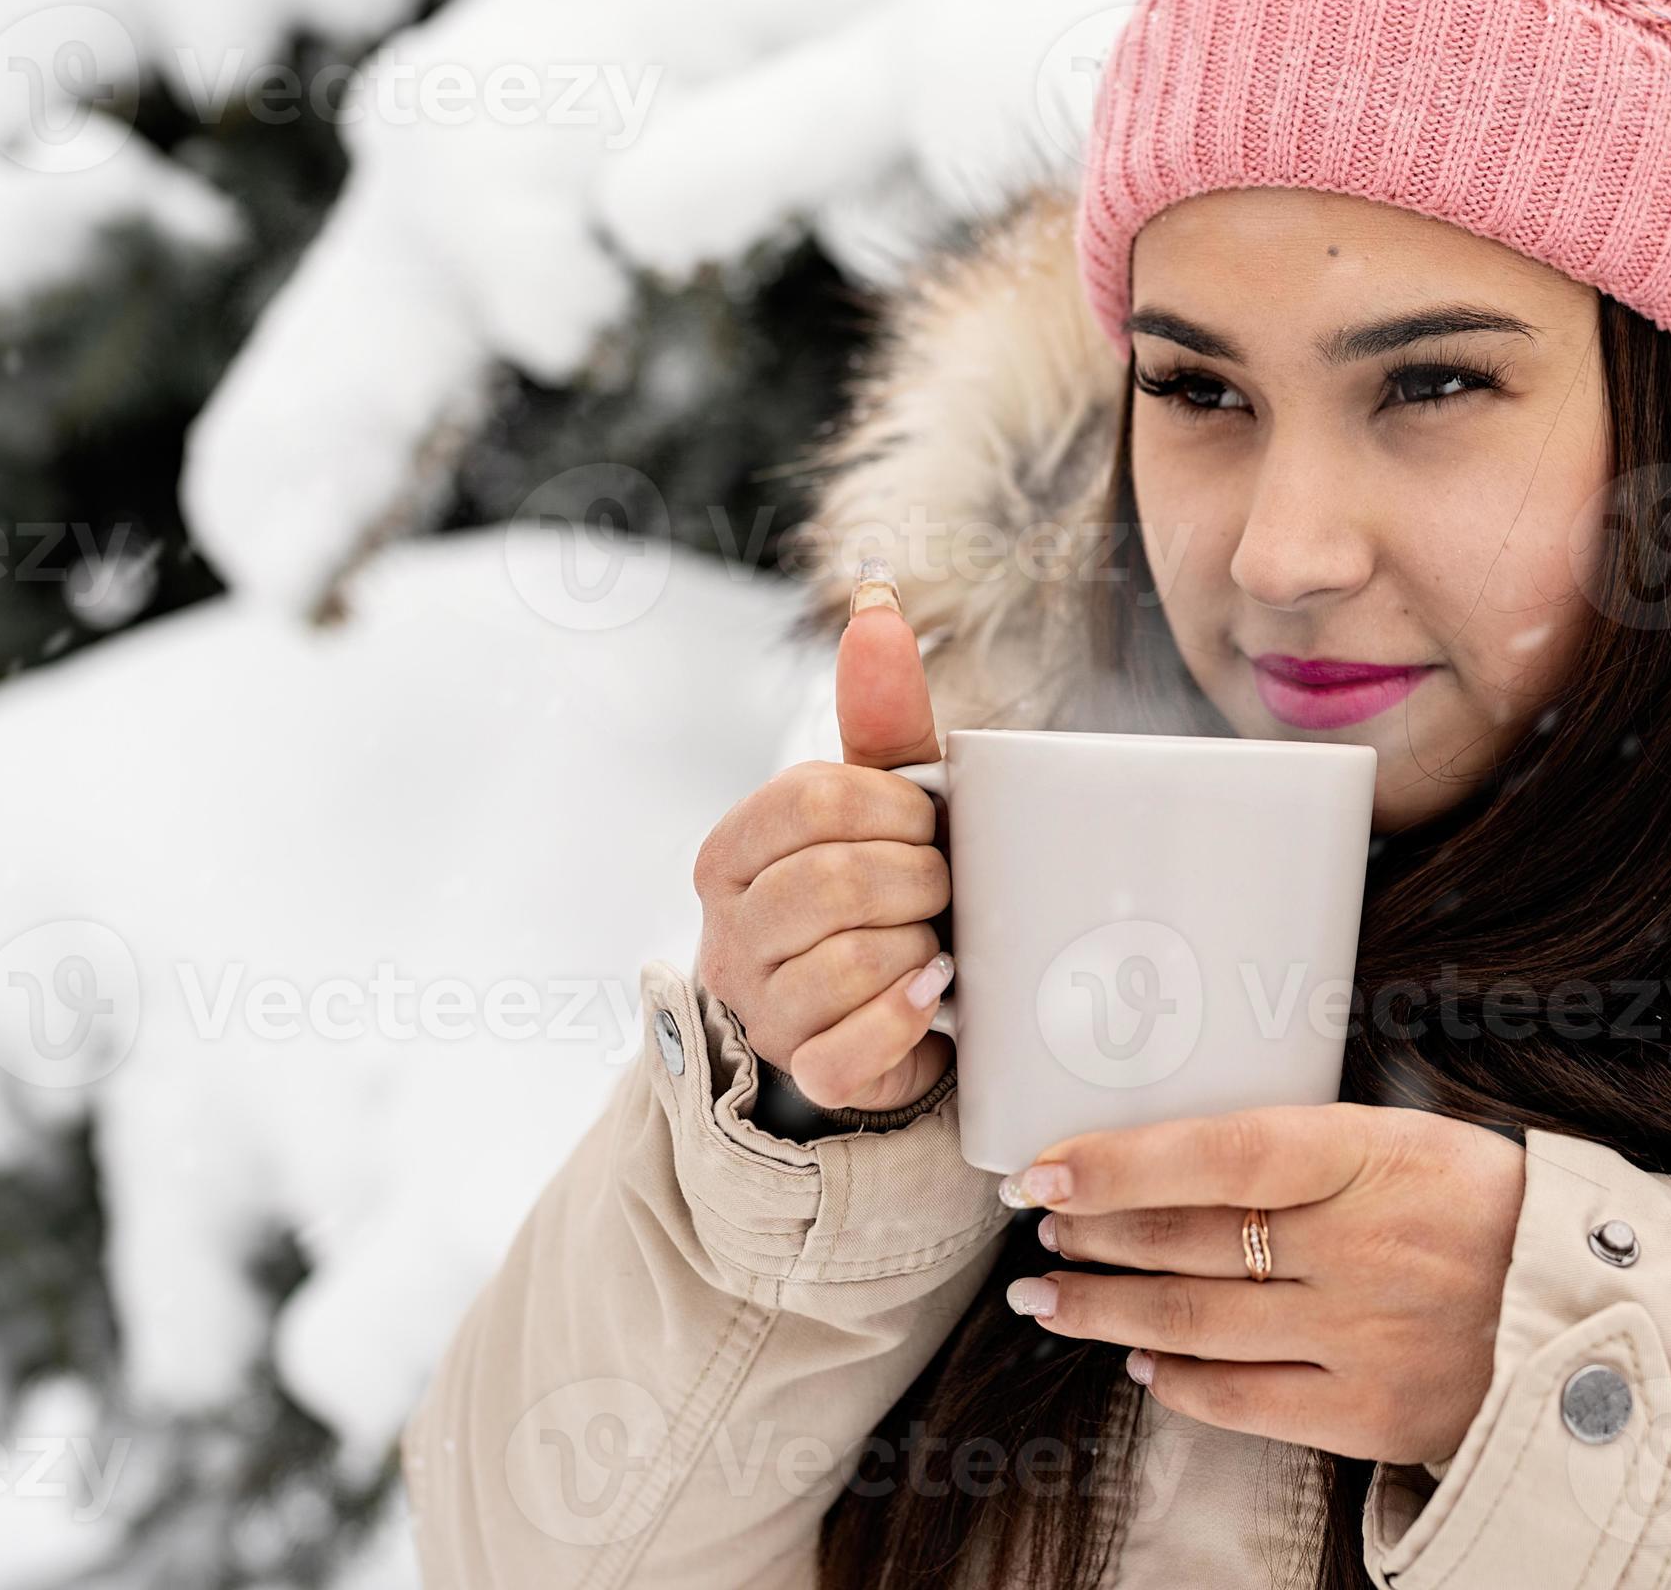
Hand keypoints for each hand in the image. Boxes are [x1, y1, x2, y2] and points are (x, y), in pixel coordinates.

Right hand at [691, 568, 953, 1112]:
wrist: (887, 1008)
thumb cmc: (886, 887)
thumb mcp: (883, 801)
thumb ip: (880, 710)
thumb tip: (877, 598)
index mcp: (733, 850)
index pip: (809, 801)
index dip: (893, 808)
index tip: (930, 822)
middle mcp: (728, 930)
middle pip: (829, 882)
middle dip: (916, 880)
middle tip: (942, 887)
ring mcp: (758, 1008)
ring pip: (844, 963)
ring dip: (918, 945)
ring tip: (934, 941)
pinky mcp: (802, 1072)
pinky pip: (852, 1048)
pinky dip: (907, 1015)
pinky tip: (933, 991)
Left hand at [998, 1104, 1526, 1465]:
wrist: (1583, 1310)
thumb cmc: (1479, 1207)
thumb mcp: (1405, 1139)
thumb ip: (1301, 1147)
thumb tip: (1172, 1155)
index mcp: (1373, 1157)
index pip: (1219, 1153)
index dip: (1118, 1164)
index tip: (1045, 1171)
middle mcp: (1362, 1248)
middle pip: (1187, 1240)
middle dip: (1093, 1233)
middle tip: (1043, 1226)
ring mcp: (1362, 1337)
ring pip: (1193, 1320)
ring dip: (1103, 1305)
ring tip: (1051, 1293)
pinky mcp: (1368, 1414)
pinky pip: (1238, 1399)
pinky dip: (1173, 1376)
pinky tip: (1137, 1353)